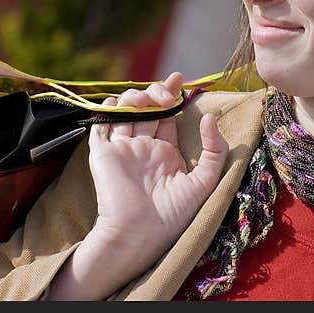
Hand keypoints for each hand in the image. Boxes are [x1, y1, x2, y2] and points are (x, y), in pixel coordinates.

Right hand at [49, 72, 229, 299]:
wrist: (139, 234)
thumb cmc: (173, 215)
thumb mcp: (204, 182)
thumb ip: (213, 151)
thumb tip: (208, 118)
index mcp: (165, 153)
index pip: (167, 117)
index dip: (172, 96)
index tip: (179, 79)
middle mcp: (143, 148)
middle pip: (146, 109)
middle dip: (156, 93)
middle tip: (165, 94)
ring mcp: (121, 149)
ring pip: (124, 111)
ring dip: (134, 98)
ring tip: (146, 100)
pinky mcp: (102, 153)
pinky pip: (100, 126)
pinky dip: (104, 111)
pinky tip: (115, 102)